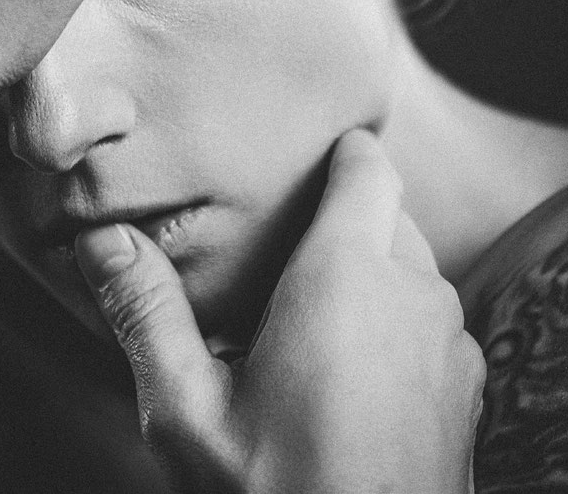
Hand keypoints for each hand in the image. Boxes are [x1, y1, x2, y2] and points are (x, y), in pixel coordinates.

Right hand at [76, 130, 485, 493]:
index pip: (369, 166)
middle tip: (279, 254)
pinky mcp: (466, 387)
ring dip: (369, 270)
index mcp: (347, 276)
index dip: (341, 153)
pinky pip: (430, 318)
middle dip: (340, 219)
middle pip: (386, 213)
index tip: (303, 163)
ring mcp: (450, 342)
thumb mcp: (188, 414)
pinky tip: (349, 370)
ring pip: (412, 266)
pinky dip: (396, 318)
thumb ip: (147, 313)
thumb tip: (102, 240)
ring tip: (305, 313)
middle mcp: (414, 294)